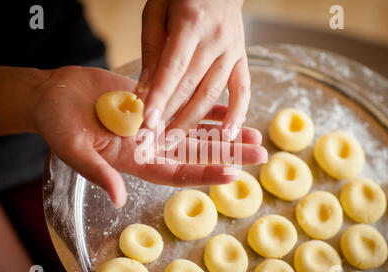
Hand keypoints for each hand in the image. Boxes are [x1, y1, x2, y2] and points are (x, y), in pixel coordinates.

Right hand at [33, 66, 265, 207]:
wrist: (54, 94)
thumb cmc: (58, 124)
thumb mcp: (75, 150)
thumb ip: (99, 173)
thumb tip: (118, 200)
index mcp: (136, 162)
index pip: (177, 173)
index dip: (205, 175)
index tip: (233, 174)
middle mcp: (152, 146)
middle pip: (198, 154)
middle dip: (229, 154)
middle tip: (260, 153)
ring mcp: (155, 124)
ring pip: (198, 131)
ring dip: (226, 132)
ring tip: (255, 133)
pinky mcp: (155, 102)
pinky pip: (187, 105)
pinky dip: (209, 107)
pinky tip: (231, 108)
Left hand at [138, 0, 247, 140]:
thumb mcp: (156, 12)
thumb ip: (152, 50)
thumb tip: (144, 91)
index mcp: (191, 24)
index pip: (173, 68)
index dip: (160, 96)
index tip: (147, 121)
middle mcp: (216, 40)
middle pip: (190, 86)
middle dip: (169, 115)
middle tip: (152, 140)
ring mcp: (232, 52)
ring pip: (212, 93)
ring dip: (192, 121)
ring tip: (174, 142)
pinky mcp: (242, 60)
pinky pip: (243, 91)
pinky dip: (237, 115)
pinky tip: (227, 136)